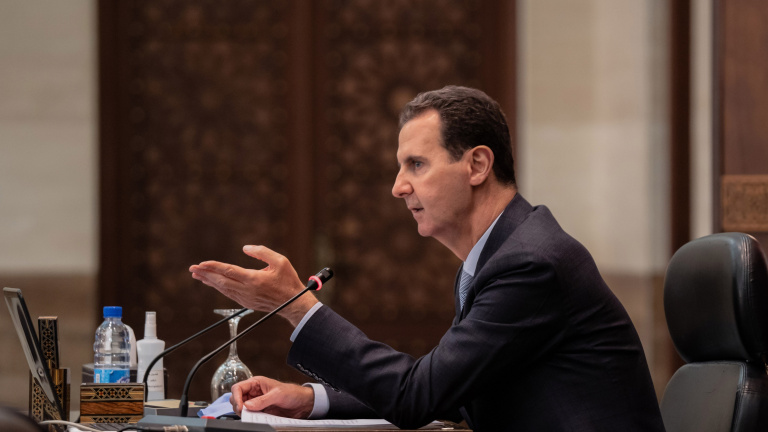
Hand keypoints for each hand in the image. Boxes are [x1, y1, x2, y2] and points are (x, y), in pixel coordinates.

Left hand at [189, 245, 317, 326]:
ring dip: (209, 281)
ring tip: (198, 275)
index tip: (201, 263)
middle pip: (221, 281)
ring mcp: (245, 298)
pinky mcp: (246, 302)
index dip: (213, 267)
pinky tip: (212, 283)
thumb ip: (262, 252)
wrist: (293, 304)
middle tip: (192, 269)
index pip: (228, 271)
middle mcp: (247, 290)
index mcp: (254, 279)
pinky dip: (218, 287)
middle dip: (205, 274)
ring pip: (222, 288)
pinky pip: (228, 293)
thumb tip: (245, 248)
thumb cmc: (288, 281)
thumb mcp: (280, 261)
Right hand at [230, 376, 313, 417]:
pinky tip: (255, 419)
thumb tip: (247, 406)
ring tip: (251, 416)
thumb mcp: (277, 394)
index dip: (236, 397)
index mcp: (256, 383)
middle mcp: (254, 392)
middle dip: (237, 406)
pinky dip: (249, 418)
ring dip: (243, 413)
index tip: (241, 407)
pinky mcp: (260, 411)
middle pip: (236, 398)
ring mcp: (256, 402)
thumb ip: (262, 400)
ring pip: (241, 408)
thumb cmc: (292, 393)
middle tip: (244, 413)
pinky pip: (250, 415)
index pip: (238, 388)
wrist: (302, 404)